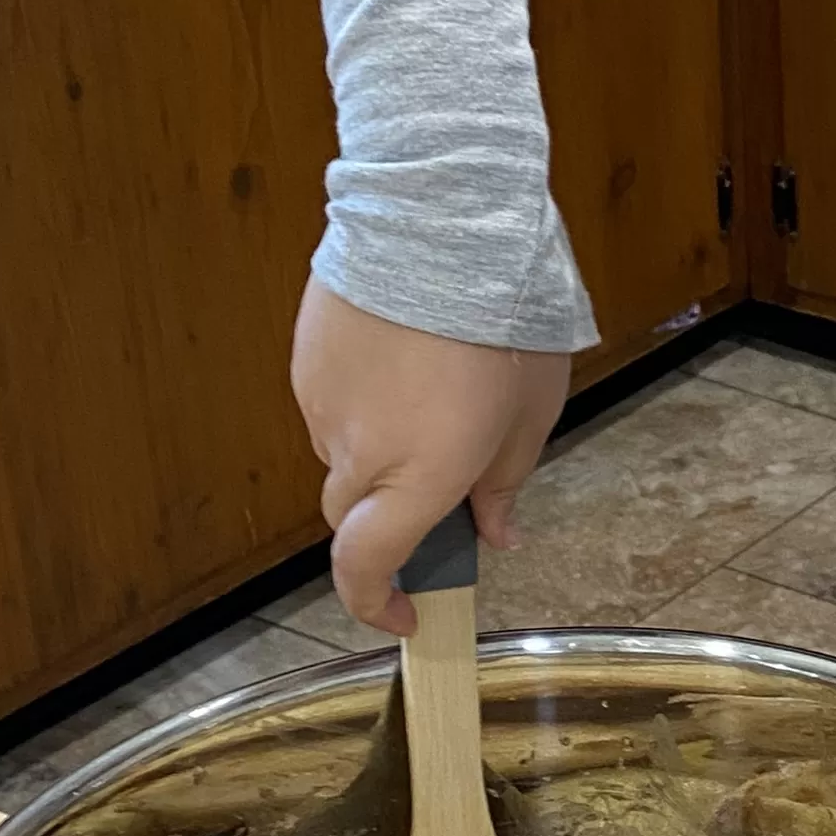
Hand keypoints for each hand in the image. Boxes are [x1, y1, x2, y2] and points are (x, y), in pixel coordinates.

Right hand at [291, 274, 568, 632]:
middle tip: (438, 484)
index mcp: (419, 475)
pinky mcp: (305, 359)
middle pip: (350, 517)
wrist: (441, 220)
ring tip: (430, 395)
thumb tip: (496, 532)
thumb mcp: (531, 410)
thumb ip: (505, 481)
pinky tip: (400, 360)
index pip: (367, 566)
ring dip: (377, 452)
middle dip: (387, 521)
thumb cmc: (502, 315)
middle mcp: (360, 451)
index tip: (401, 615)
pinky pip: (328, 404)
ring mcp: (322, 404)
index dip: (374, 603)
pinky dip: (360, 404)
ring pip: (340, 456)